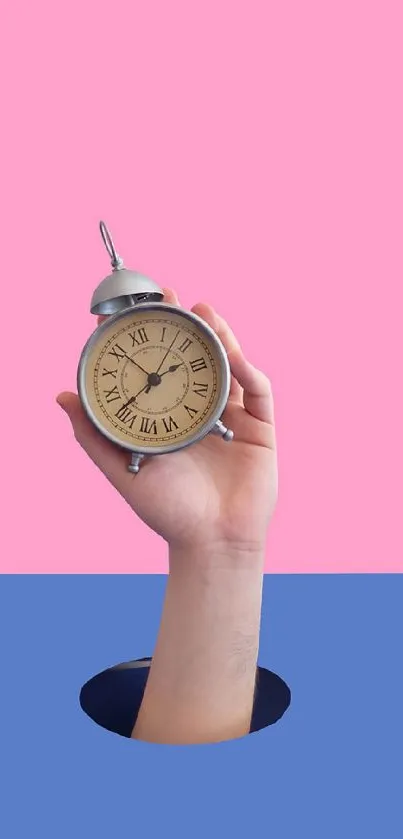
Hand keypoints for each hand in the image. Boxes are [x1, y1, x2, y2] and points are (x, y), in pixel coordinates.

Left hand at [57, 289, 276, 556]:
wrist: (211, 543)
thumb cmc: (168, 512)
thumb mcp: (123, 470)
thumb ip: (94, 436)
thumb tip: (61, 397)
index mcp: (174, 418)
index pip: (164, 368)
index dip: (156, 339)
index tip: (141, 312)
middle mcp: (204, 413)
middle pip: (199, 360)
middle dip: (189, 327)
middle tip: (174, 298)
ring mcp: (235, 419)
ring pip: (230, 367)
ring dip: (220, 337)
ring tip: (203, 311)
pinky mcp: (261, 430)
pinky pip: (259, 393)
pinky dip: (248, 371)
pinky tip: (233, 355)